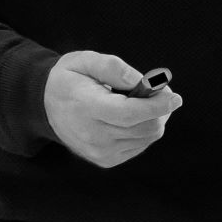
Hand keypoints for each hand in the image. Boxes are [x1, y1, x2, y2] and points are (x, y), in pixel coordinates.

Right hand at [43, 51, 182, 168]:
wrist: (46, 106)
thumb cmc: (69, 79)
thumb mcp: (85, 61)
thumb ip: (113, 67)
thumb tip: (141, 81)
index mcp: (86, 108)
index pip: (129, 114)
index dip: (156, 106)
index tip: (175, 97)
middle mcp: (93, 136)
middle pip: (144, 128)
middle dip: (161, 109)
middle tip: (161, 91)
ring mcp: (100, 152)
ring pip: (147, 138)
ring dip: (155, 118)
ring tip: (142, 101)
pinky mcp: (106, 160)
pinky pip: (140, 145)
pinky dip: (144, 129)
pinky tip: (132, 117)